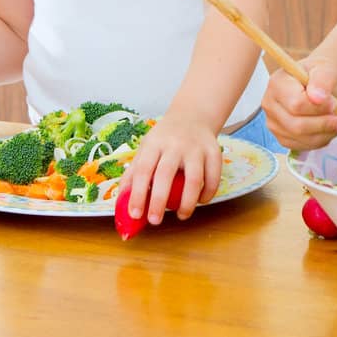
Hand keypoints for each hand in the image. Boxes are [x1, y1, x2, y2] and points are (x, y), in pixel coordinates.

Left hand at [122, 111, 222, 225]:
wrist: (193, 116)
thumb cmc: (165, 139)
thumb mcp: (146, 149)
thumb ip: (134, 173)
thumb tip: (122, 203)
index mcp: (154, 144)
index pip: (143, 170)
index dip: (138, 194)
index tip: (134, 214)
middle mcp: (175, 144)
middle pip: (166, 174)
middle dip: (159, 201)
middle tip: (155, 221)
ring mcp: (196, 148)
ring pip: (194, 178)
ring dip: (187, 202)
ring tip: (181, 215)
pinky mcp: (214, 151)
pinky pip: (214, 177)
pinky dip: (208, 193)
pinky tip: (200, 201)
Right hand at [262, 57, 336, 150]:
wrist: (320, 83)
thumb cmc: (321, 73)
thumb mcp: (326, 69)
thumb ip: (323, 81)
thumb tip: (317, 98)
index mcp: (277, 83)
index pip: (295, 104)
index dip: (318, 109)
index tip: (335, 104)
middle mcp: (270, 104)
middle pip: (296, 125)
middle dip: (324, 125)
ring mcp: (274, 123)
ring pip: (301, 138)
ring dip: (326, 134)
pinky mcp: (283, 137)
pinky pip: (304, 146)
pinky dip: (322, 140)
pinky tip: (330, 128)